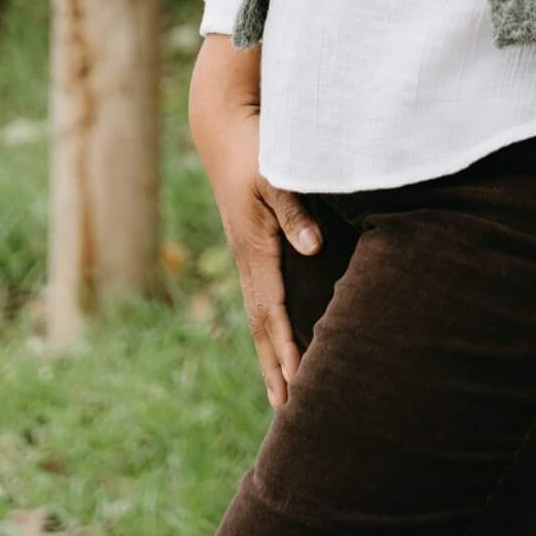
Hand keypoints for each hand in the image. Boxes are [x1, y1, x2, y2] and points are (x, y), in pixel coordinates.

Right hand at [189, 36, 322, 408]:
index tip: (297, 382)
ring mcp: (247, 251)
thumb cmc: (253, 146)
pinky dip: (270, 324)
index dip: (285, 346)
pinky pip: (262, 293)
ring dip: (271, 352)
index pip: (272, 309)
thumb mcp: (275, 175)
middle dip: (274, 366)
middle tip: (288, 412)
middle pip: (261, 324)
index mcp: (255, 247)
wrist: (222, 123)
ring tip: (283, 389)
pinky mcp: (251, 240)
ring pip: (260, 312)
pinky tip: (280, 336)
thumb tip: (314, 247)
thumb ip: (295, 210)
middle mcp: (248, 257)